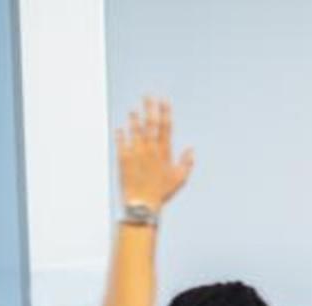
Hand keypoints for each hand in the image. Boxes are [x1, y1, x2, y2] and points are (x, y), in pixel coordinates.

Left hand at [115, 97, 194, 211]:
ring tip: (133, 109)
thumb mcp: (179, 179)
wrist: (142, 204)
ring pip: (135, 131)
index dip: (165, 112)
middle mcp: (149, 150)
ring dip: (134, 119)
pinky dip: (121, 134)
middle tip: (148, 96)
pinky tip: (120, 127)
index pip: (165, 127)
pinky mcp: (123, 159)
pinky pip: (121, 143)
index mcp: (164, 152)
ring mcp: (135, 153)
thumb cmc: (162, 193)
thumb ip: (187, 162)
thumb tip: (191, 149)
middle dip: (150, 108)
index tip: (164, 100)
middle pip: (150, 124)